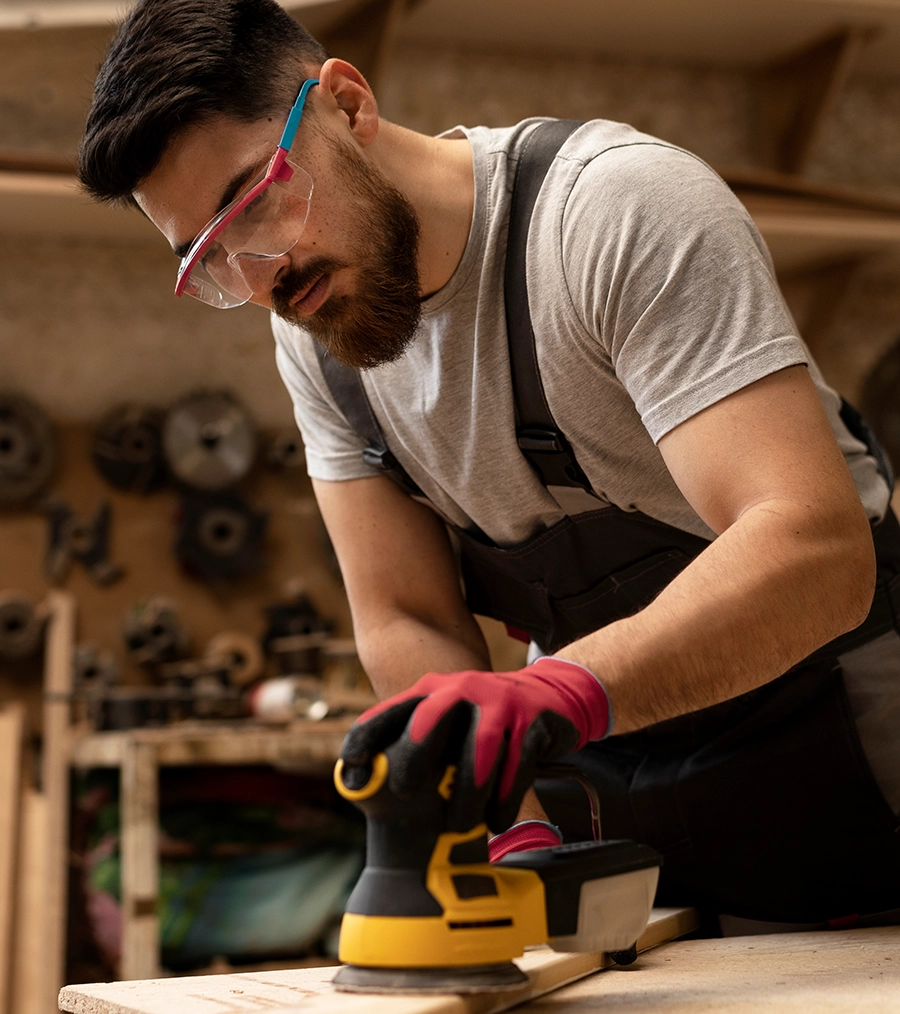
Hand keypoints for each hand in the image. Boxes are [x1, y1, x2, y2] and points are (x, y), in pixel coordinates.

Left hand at [339, 657, 611, 831]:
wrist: (553, 694)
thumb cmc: (487, 721)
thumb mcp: (451, 721)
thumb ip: (418, 746)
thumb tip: (369, 790)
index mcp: (433, 690)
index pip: (391, 712)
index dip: (367, 740)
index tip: (351, 776)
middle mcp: (463, 690)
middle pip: (430, 718)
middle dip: (413, 757)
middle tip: (404, 794)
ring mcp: (500, 703)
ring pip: (479, 749)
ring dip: (466, 792)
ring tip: (457, 826)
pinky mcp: (532, 721)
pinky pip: (517, 763)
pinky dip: (505, 797)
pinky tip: (497, 821)